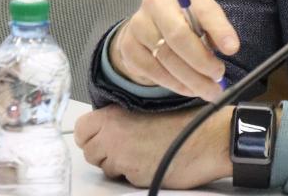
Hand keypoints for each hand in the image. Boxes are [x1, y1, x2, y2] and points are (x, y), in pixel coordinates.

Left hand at [74, 104, 232, 188]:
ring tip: (141, 152)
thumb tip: (103, 128)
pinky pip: (125, 179)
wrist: (206, 138)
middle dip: (103, 152)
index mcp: (114, 115)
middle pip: (89, 152)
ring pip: (105, 168)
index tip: (100, 136)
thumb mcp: (145, 108)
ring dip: (118, 164)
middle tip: (124, 146)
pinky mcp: (136, 177)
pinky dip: (134, 174)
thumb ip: (119, 117)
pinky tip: (151, 161)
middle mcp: (113, 136)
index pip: (81, 129)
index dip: (90, 135)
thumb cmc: (184, 121)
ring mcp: (123, 159)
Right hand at [108, 0, 238, 101]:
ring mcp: (138, 25)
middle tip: (219, 78)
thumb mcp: (203, 14)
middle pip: (179, 37)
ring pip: (167, 59)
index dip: (218, 29)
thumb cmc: (183, 19)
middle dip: (202, 62)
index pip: (201, 9)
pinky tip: (189, 88)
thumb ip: (216, 27)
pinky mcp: (129, 48)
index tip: (233, 49)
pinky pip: (154, 72)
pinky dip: (176, 84)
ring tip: (209, 90)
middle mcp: (154, 3)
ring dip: (192, 80)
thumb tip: (230, 47)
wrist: (149, 24)